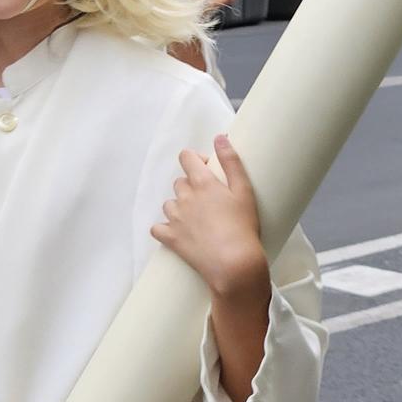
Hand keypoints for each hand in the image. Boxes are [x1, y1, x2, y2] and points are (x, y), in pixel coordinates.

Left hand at [153, 136, 267, 297]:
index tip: (208, 170)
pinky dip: (164, 229)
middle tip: (210, 201)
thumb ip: (231, 161)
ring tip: (198, 219)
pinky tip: (178, 233)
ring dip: (180, 207)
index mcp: (202, 183)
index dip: (195, 160)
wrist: (234, 264)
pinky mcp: (170, 238)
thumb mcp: (244, 190)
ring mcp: (175, 218)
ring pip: (169, 204)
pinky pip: (158, 228)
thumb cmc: (243, 226)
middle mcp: (184, 197)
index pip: (186, 157)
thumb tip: (220, 137)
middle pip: (179, 182)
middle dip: (191, 186)